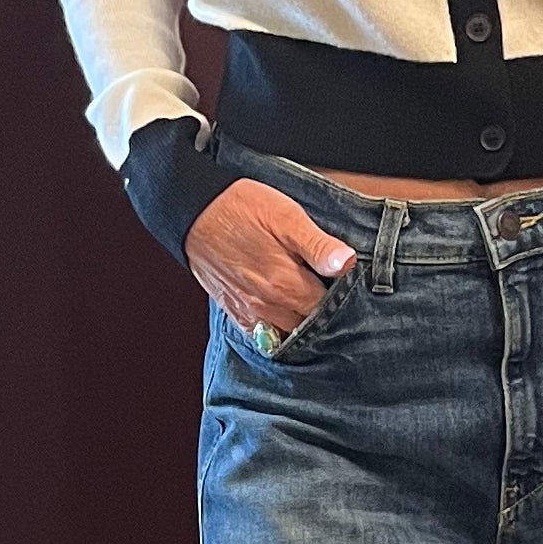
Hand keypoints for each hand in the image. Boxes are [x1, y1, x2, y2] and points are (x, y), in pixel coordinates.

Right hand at [187, 179, 356, 337]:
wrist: (194, 210)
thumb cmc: (241, 208)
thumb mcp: (286, 216)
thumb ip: (318, 246)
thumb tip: (348, 264)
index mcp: (285, 284)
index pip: (327, 308)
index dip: (340, 298)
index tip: (342, 285)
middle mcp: (267, 306)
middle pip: (308, 326)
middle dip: (321, 314)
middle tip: (326, 292)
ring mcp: (248, 312)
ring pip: (287, 333)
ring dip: (300, 324)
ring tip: (307, 302)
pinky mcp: (234, 311)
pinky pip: (263, 335)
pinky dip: (277, 331)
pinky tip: (284, 313)